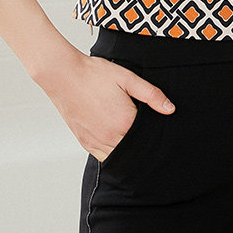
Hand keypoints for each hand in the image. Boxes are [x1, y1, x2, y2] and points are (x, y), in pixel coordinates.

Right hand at [41, 49, 175, 162]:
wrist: (63, 75)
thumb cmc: (93, 74)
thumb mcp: (127, 78)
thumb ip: (151, 95)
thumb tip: (170, 109)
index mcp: (124, 122)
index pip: (147, 137)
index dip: (154, 133)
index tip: (157, 127)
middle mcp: (110, 137)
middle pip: (134, 151)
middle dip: (142, 145)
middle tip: (145, 134)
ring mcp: (95, 141)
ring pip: (119, 157)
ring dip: (128, 151)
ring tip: (131, 137)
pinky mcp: (84, 142)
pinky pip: (103, 157)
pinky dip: (112, 153)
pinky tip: (117, 143)